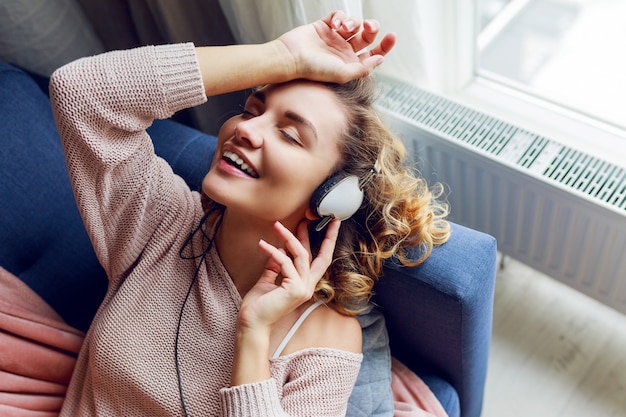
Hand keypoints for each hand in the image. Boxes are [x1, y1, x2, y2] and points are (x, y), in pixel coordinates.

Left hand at [237, 219, 340, 331]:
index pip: (320, 261)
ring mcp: (303, 288)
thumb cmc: (258, 306)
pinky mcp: (294, 289)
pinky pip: (285, 262)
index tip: (329, 225)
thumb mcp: (268, 280)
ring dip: (288, 237)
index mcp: (304, 284)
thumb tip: (278, 250)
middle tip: (319, 216)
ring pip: (300, 255)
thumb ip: (275, 267)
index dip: (326, 242)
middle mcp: (308, 286)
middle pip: (321, 256)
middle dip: (324, 235)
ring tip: (276, 226)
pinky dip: (273, 251)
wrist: (251, 324)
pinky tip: (262, 245)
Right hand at [277, 11, 396, 82]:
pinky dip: (340, 16)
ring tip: (344, 27)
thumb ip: (364, 69)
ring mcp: (334, 38)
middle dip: (371, 29)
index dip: (384, 46)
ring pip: (354, 24)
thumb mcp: (343, 74)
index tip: (392, 37)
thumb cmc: (313, 70)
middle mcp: (343, 51)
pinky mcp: (324, 26)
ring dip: (353, 22)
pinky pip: (338, 16)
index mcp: (350, 64)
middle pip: (366, 36)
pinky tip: (335, 24)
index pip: (372, 54)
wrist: (291, 58)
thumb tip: (381, 59)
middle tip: (369, 28)